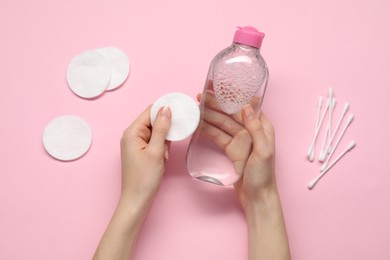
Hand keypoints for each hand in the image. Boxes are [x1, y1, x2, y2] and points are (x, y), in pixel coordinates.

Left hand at [120, 105, 171, 203]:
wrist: (137, 199)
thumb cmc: (144, 178)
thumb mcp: (156, 151)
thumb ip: (161, 128)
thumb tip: (166, 108)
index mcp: (132, 132)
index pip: (149, 111)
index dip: (164, 109)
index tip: (179, 110)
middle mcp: (132, 135)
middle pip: (153, 121)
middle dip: (164, 131)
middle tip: (167, 145)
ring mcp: (136, 143)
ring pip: (156, 133)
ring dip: (164, 142)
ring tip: (163, 156)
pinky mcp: (141, 151)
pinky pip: (155, 142)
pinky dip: (161, 149)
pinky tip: (162, 159)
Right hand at [197, 92, 275, 210]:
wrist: (257, 198)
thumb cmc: (264, 175)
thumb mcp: (263, 151)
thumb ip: (256, 128)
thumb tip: (245, 106)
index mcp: (262, 126)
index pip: (244, 105)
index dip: (231, 95)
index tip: (217, 86)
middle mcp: (250, 130)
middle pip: (230, 113)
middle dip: (216, 103)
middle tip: (200, 96)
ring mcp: (240, 140)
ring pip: (222, 123)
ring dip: (209, 115)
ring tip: (196, 108)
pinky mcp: (231, 150)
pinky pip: (218, 136)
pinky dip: (208, 130)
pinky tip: (199, 124)